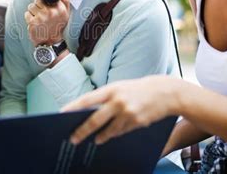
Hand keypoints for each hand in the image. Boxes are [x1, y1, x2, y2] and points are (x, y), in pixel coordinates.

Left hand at [24, 0, 69, 45]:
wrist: (50, 43)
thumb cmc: (57, 26)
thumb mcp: (65, 15)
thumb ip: (65, 2)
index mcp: (60, 9)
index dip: (45, 1)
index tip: (46, 7)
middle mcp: (51, 12)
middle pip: (38, 0)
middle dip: (38, 6)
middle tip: (42, 14)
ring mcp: (41, 17)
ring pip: (31, 6)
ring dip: (33, 12)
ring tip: (38, 19)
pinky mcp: (33, 22)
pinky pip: (27, 13)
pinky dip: (28, 18)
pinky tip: (34, 23)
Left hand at [61, 75, 180, 144]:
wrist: (165, 92)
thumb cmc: (138, 89)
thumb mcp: (120, 88)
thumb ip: (106, 98)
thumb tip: (88, 112)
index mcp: (111, 89)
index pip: (87, 99)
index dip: (73, 107)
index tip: (61, 115)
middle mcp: (118, 100)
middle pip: (95, 119)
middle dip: (82, 130)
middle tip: (73, 138)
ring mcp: (127, 112)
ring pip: (108, 130)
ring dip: (100, 136)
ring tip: (94, 140)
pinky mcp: (137, 122)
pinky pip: (121, 132)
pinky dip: (115, 134)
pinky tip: (111, 135)